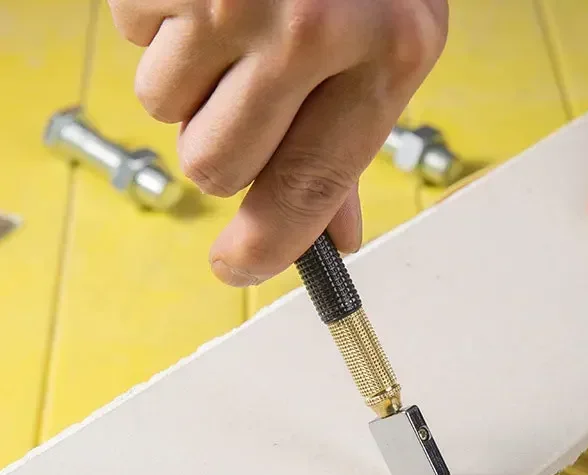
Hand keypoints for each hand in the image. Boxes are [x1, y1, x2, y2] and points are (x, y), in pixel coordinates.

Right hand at [109, 0, 447, 285]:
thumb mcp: (387, 50)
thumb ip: (348, 148)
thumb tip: (335, 242)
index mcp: (386, 55)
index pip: (309, 188)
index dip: (266, 246)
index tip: (237, 269)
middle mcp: (311, 25)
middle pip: (216, 166)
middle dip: (223, 145)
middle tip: (250, 96)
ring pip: (164, 109)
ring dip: (192, 83)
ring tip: (236, 22)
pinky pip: (132, 41)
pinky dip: (163, 27)